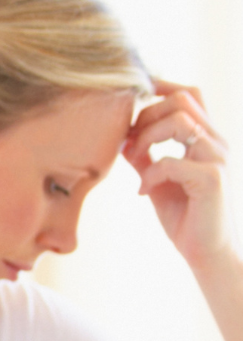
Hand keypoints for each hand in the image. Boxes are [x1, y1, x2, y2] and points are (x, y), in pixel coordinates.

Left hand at [126, 80, 233, 270]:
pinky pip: (171, 161)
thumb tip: (124, 139)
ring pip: (180, 122)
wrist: (206, 251)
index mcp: (206, 138)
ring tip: (134, 161)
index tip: (132, 102)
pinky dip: (150, 174)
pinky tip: (142, 192)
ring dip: (146, 138)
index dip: (160, 88)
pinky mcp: (211, 179)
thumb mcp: (158, 179)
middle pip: (182, 100)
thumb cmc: (184, 215)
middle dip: (146, 117)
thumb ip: (146, 157)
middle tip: (128, 145)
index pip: (189, 95)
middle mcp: (215, 142)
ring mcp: (217, 158)